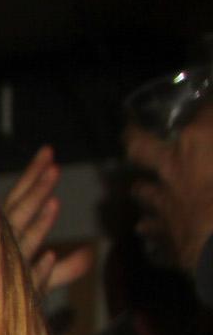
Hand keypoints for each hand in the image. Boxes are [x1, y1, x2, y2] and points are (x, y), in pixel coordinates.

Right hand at [3, 145, 95, 292]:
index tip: (49, 153)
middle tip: (53, 164)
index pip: (19, 199)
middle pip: (17, 212)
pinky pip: (22, 277)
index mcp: (4, 236)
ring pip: (19, 240)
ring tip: (55, 203)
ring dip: (37, 223)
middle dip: (35, 189)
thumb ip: (65, 269)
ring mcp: (1, 266)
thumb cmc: (6, 302)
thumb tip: (91, 254)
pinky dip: (35, 269)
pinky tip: (49, 258)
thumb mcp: (41, 281)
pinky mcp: (4, 288)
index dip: (33, 177)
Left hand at [125, 114, 212, 276]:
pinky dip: (153, 227)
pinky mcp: (163, 234)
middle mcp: (171, 168)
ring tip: (144, 188)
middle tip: (130, 130)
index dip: (210, 105)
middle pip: (141, 146)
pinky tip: (152, 228)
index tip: (211, 100)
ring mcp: (162, 202)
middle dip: (135, 136)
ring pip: (141, 190)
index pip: (205, 110)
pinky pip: (151, 229)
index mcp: (198, 142)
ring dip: (144, 188)